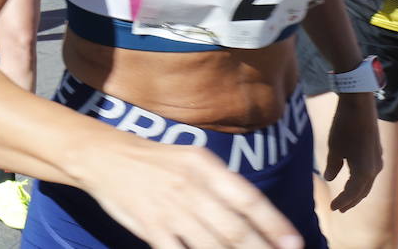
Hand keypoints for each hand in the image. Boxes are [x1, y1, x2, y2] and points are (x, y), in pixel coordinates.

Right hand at [81, 136, 303, 248]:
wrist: (103, 157)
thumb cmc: (154, 159)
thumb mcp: (191, 158)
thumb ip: (220, 182)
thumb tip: (253, 212)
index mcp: (203, 166)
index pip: (247, 198)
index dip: (273, 224)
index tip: (293, 244)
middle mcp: (190, 187)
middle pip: (235, 230)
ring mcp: (170, 210)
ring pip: (212, 247)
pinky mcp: (151, 228)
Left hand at [322, 92, 381, 210]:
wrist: (360, 105)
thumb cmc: (344, 126)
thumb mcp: (334, 147)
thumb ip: (333, 165)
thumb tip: (330, 178)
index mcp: (364, 172)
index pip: (352, 193)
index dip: (342, 202)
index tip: (332, 208)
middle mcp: (375, 169)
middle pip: (362, 192)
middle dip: (351, 201)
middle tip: (340, 209)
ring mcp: (378, 161)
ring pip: (368, 183)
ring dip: (357, 192)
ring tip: (347, 199)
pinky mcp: (377, 152)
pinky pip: (370, 173)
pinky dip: (361, 181)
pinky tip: (355, 180)